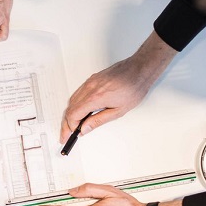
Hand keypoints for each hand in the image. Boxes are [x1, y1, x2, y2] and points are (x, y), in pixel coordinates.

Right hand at [60, 31, 176, 142]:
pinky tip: (79, 111)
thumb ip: (98, 120)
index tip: (70, 135)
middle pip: (70, 108)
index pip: (74, 115)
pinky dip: (75, 104)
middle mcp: (89, 88)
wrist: (139, 70)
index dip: (69, 127)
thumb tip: (84, 129)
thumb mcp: (118, 111)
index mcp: (95, 98)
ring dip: (70, 114)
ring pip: (72, 100)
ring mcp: (89, 82)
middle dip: (66, 123)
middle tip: (66, 134)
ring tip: (72, 125)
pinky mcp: (92, 79)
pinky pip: (78, 93)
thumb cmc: (133, 88)